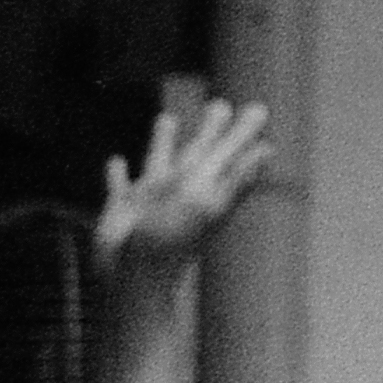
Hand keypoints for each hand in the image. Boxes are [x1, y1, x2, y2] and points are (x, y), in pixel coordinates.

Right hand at [98, 99, 271, 288]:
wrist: (134, 279)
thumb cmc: (171, 239)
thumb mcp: (205, 201)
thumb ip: (233, 173)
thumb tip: (268, 149)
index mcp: (206, 188)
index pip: (230, 154)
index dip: (245, 135)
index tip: (260, 111)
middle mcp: (181, 190)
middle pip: (200, 152)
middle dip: (211, 130)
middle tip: (220, 104)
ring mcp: (151, 199)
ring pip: (159, 161)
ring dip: (163, 141)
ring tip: (168, 118)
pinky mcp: (121, 209)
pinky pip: (118, 185)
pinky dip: (116, 173)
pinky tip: (114, 161)